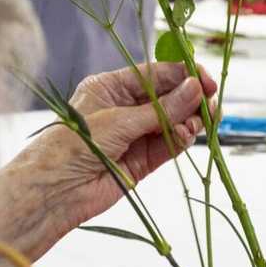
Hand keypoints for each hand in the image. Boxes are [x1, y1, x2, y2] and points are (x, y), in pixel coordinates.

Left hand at [0, 63, 216, 259]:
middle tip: (211, 99)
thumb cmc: (73, 144)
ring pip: (172, 122)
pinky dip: (182, 139)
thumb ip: (162, 108)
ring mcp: (133, 136)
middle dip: (190, 97)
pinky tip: (189, 133)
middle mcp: (123, 109)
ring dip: (190, 119)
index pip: (154, 75)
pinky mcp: (141, 162)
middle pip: (167, 98)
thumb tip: (196, 88)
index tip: (204, 78)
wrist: (54, 191)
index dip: (181, 75)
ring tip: (204, 118)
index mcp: (110, 88)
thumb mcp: (119, 120)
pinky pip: (168, 145)